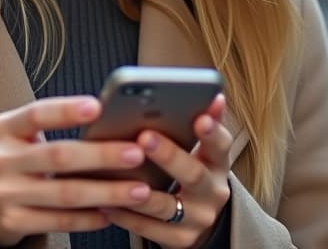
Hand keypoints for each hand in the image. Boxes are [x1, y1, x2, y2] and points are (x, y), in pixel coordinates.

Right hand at [0, 96, 156, 246]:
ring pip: (64, 193)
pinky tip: (110, 213)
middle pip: (58, 156)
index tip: (98, 107)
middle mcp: (1, 159)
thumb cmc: (18, 157)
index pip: (36, 114)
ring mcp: (4, 193)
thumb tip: (111, 122)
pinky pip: (58, 221)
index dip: (66, 110)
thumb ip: (54, 126)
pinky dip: (88, 218)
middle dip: (101, 156)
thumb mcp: (22, 135)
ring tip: (138, 190)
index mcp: (5, 128)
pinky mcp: (11, 222)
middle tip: (136, 154)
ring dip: (106, 192)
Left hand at [99, 94, 231, 248]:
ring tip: (116, 175)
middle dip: (168, 155)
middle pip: (193, 174)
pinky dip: (127, 216)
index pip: (221, 144)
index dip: (212, 131)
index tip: (200, 116)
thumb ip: (190, 124)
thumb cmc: (188, 170)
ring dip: (140, 191)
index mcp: (217, 162)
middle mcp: (213, 191)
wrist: (197, 217)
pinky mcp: (180, 240)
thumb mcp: (197, 149)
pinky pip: (149, 229)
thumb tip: (199, 93)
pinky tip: (106, 204)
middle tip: (145, 136)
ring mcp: (198, 218)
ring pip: (167, 206)